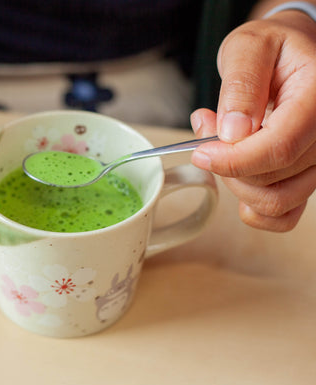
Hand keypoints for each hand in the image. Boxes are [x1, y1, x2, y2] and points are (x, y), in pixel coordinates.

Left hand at [191, 11, 315, 231]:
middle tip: (207, 129)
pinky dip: (254, 208)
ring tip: (220, 146)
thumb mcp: (248, 48)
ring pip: (275, 200)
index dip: (234, 159)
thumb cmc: (270, 49)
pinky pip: (283, 214)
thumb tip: (233, 132)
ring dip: (236, 183)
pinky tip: (237, 181)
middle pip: (272, 178)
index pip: (279, 146)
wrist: (287, 56)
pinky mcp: (305, 176)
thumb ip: (241, 85)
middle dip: (227, 164)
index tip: (200, 153)